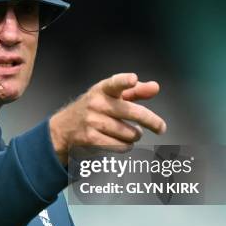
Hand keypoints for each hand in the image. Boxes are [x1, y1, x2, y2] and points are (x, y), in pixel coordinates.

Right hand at [49, 73, 166, 163]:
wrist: (64, 128)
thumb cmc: (95, 109)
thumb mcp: (111, 96)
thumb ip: (135, 91)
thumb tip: (156, 87)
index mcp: (103, 89)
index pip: (115, 83)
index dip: (124, 81)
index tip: (133, 79)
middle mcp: (97, 103)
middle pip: (134, 113)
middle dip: (152, 122)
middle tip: (161, 128)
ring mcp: (93, 122)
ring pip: (130, 133)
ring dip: (134, 135)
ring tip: (128, 133)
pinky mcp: (91, 139)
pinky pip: (121, 146)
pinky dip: (126, 146)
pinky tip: (121, 142)